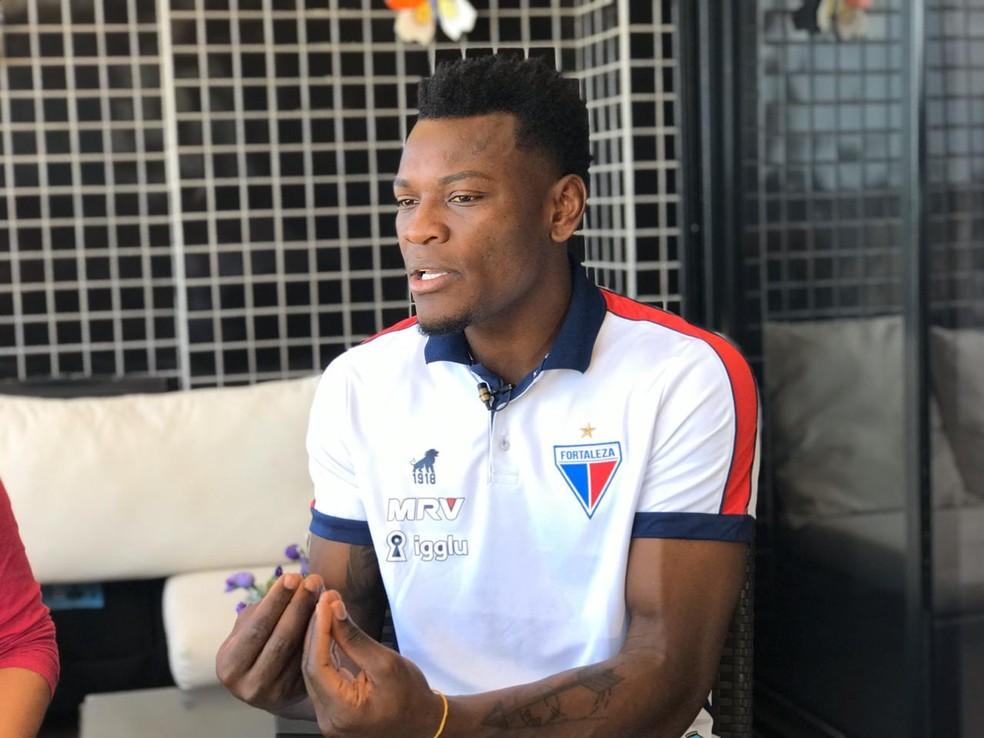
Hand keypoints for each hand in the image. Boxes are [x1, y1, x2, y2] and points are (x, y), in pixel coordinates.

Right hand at [216, 572, 322, 713]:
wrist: (269, 679)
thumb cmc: (259, 641)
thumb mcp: (251, 625)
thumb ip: (267, 606)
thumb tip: (296, 581)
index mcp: (230, 664)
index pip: (256, 627)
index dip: (275, 601)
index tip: (293, 576)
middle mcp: (249, 685)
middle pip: (281, 640)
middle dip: (299, 606)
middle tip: (314, 580)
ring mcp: (273, 695)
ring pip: (300, 651)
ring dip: (315, 619)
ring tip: (326, 592)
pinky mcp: (295, 697)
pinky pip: (312, 662)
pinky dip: (322, 637)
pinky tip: (331, 615)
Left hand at [302, 590, 444, 737]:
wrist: (423, 723)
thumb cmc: (411, 697)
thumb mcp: (386, 663)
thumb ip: (355, 639)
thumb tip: (334, 611)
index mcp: (342, 712)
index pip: (318, 665)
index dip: (318, 630)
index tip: (325, 602)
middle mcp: (328, 719)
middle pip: (311, 669)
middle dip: (316, 630)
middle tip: (325, 599)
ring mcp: (328, 717)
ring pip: (314, 671)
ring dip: (319, 639)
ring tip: (326, 609)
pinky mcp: (332, 710)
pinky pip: (322, 677)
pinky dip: (325, 652)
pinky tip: (328, 630)